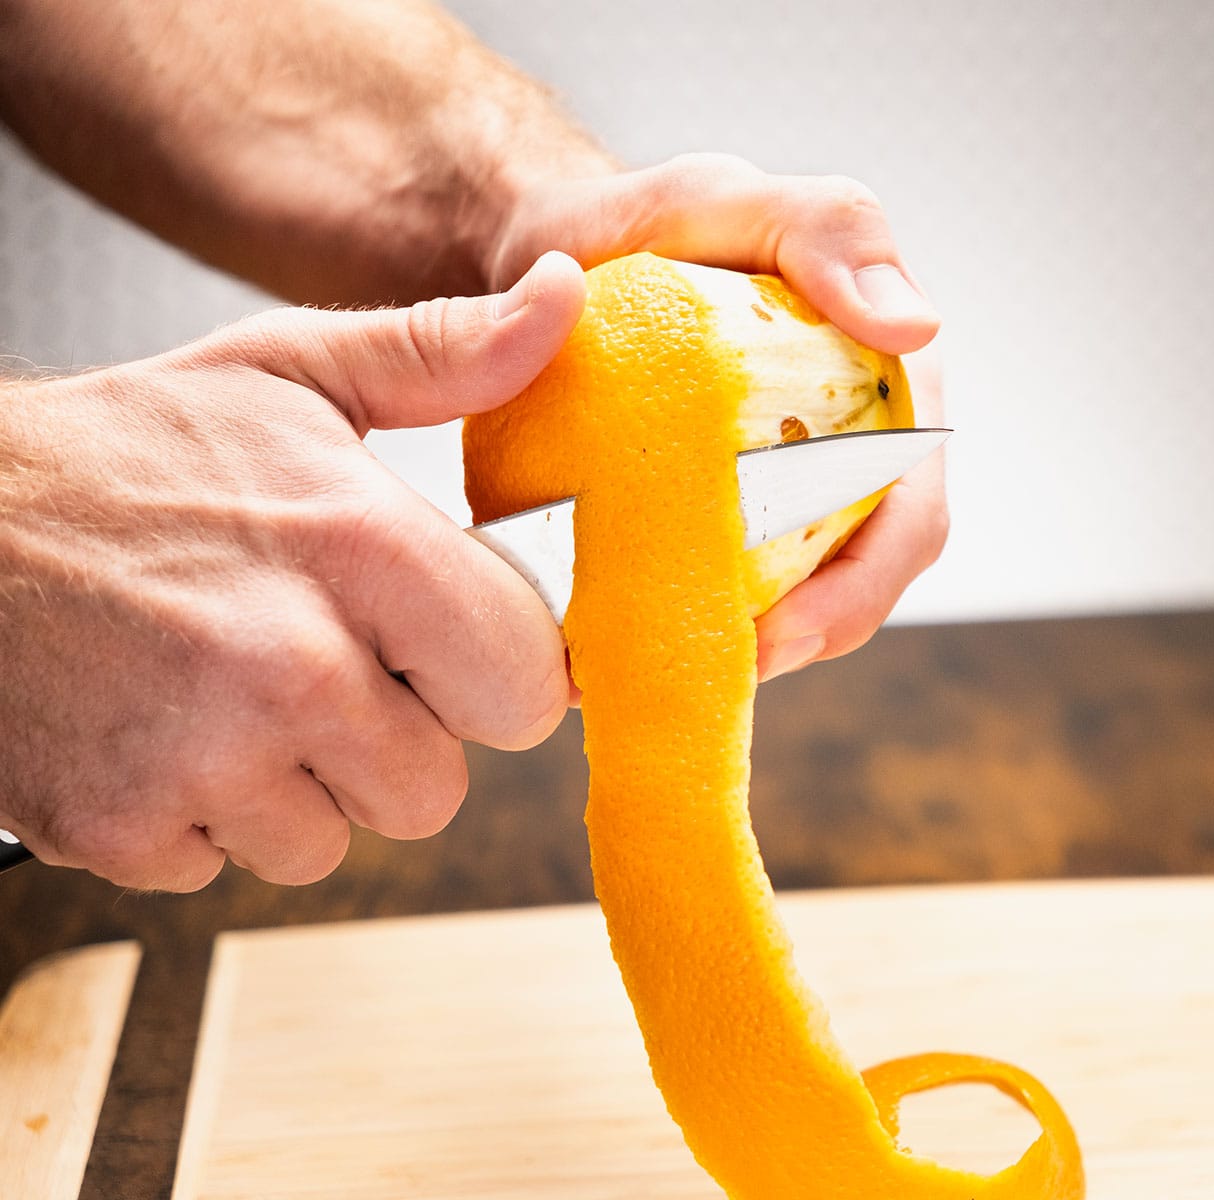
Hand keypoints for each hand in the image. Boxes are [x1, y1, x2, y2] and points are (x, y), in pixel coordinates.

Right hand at [0, 252, 588, 890]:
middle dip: (393, 737)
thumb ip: (446, 353)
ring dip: (295, 783)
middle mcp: (295, 665)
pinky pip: (225, 864)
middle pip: (435, 788)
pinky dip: (199, 815)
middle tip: (316, 659)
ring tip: (227, 688)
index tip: (435, 641)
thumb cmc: (124, 453)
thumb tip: (567, 293)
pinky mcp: (121, 826)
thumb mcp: (291, 373)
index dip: (485, 671)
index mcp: (362, 548)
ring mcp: (203, 759)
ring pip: (333, 839)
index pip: (525, 690)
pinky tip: (159, 726)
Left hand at [488, 154, 950, 679]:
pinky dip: (695, 632)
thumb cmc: (642, 224)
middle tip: (721, 672)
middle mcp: (853, 457)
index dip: (861, 586)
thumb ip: (830, 230)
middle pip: (860, 581)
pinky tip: (641, 655)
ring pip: (799, 604)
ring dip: (751, 651)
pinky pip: (726, 598)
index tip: (784, 629)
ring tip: (676, 679)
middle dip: (805, 641)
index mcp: (888, 396)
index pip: (908, 517)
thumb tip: (918, 330)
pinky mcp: (724, 526)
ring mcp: (789, 498)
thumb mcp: (725, 198)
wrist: (543, 258)